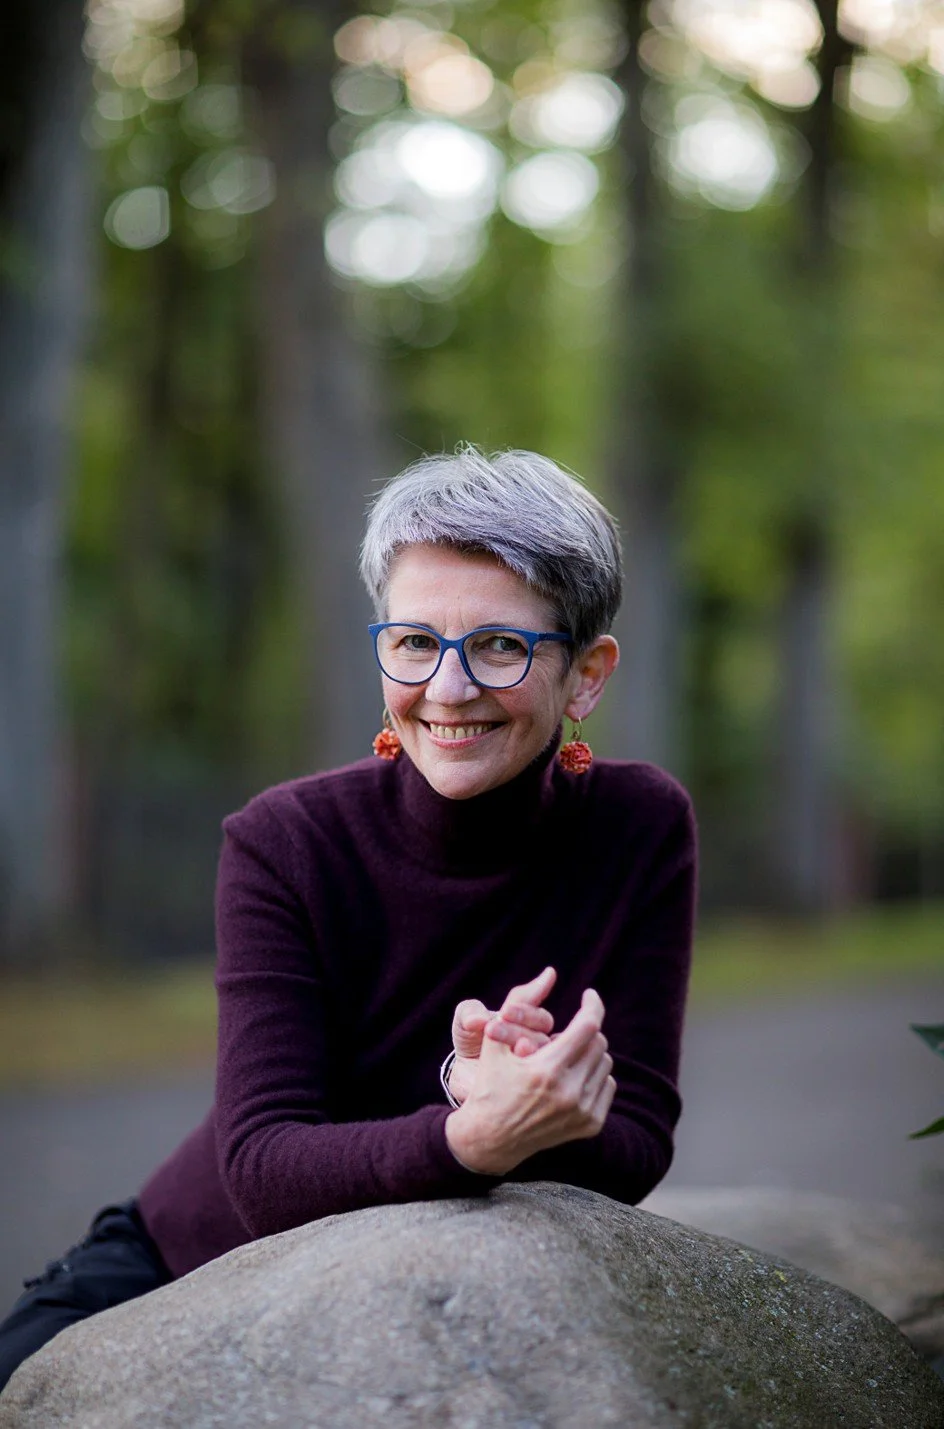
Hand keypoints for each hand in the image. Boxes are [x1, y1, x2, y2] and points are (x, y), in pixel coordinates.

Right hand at [445, 988, 615, 1174]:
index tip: (588, 995)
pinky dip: (594, 1075)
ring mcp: (582, 1112)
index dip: (592, 1005)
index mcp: (546, 1070)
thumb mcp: (494, 1040)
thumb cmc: (490, 1083)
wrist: (491, 1138)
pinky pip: (608, 1084)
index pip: (587, 1027)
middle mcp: (568, 1093)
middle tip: (562, 1035)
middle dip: (583, 1032)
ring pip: (605, 1063)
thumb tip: (551, 973)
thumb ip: (519, 1002)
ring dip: (588, 1053)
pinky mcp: (590, 1124)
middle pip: (598, 1043)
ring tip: (563, 1058)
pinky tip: (571, 1077)